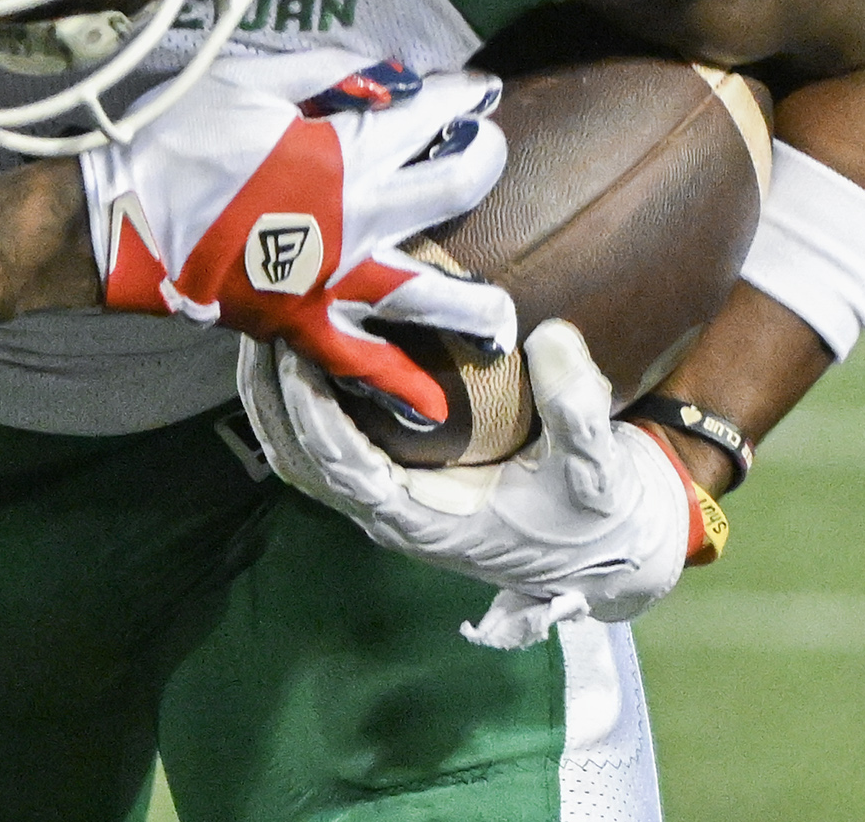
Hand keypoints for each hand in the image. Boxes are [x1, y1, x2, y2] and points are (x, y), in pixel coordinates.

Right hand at [81, 52, 514, 427]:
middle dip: (483, 161)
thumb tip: (390, 77)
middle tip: (487, 149)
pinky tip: (433, 410)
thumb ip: (325, 71)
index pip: (426, 116)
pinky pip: (356, 362)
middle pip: (452, 189)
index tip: (480, 90)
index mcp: (340, 151)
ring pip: (426, 294)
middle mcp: (356, 217)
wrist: (117, 218)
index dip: (461, 97)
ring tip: (501, 313)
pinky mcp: (302, 322)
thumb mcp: (244, 80)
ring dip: (474, 300)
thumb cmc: (175, 139)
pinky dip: (396, 386)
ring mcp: (334, 280)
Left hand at [238, 320, 693, 648]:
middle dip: (271, 390)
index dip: (310, 410)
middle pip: (297, 456)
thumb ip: (578, 411)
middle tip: (260, 314)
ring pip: (296, 452)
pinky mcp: (383, 482)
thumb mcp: (598, 469)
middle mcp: (386, 516)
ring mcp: (379, 501)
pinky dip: (293, 402)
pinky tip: (292, 349)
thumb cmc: (594, 515)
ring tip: (261, 322)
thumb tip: (549, 338)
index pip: (342, 466)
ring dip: (271, 394)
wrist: (605, 551)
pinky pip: (315, 446)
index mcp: (423, 523)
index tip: (295, 347)